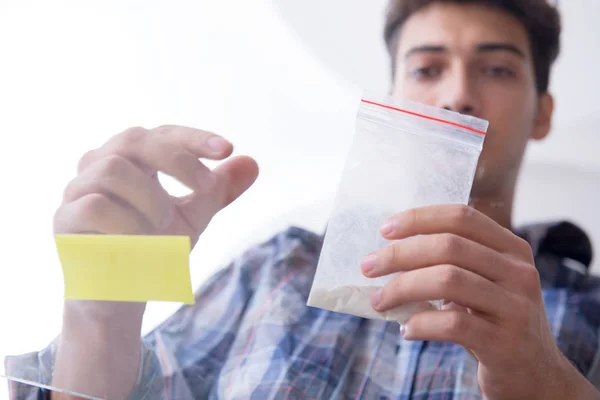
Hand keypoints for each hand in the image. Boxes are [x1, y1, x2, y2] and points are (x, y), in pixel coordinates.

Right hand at [54, 125, 257, 319]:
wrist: (123, 295)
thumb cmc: (155, 248)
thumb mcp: (194, 218)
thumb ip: (218, 191)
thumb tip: (253, 163)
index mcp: (133, 160)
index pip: (161, 134)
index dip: (194, 138)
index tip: (228, 150)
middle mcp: (101, 165)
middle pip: (134, 138)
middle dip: (177, 159)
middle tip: (206, 187)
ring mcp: (78, 190)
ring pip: (114, 170)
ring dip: (153, 200)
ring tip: (165, 230)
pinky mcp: (64, 220)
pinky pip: (95, 207)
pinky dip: (128, 225)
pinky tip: (143, 244)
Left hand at [361, 204, 593, 399]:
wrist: (536, 374)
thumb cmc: (495, 321)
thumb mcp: (485, 283)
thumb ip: (454, 263)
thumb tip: (390, 251)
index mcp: (512, 249)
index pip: (462, 217)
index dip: (419, 219)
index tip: (384, 230)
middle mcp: (519, 273)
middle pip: (448, 246)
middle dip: (399, 254)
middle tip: (368, 266)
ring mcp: (515, 307)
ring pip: (447, 280)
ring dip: (402, 288)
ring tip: (379, 301)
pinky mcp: (505, 343)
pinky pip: (452, 324)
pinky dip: (420, 323)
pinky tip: (406, 330)